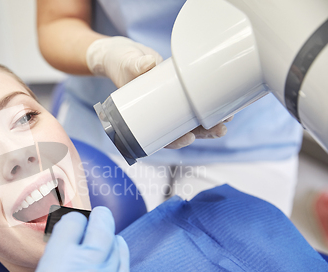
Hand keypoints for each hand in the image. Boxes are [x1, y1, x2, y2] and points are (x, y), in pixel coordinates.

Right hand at [11, 207, 129, 271]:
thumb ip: (51, 269)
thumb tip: (64, 247)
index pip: (71, 225)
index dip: (71, 220)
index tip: (71, 222)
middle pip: (99, 227)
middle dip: (97, 218)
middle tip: (95, 216)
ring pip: (115, 244)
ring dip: (108, 237)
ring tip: (102, 236)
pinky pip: (125, 266)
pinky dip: (119, 254)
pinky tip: (115, 252)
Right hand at [87, 36, 231, 148]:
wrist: (123, 54)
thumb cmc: (119, 63)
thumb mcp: (125, 64)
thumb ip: (135, 65)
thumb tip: (148, 64)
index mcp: (143, 116)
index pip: (159, 136)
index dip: (175, 141)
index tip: (188, 138)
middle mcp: (159, 112)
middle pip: (181, 130)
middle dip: (202, 132)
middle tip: (220, 129)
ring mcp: (170, 102)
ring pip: (192, 118)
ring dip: (210, 121)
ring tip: (227, 117)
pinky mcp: (179, 89)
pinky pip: (195, 101)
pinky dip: (208, 103)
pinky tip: (224, 102)